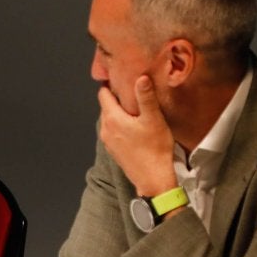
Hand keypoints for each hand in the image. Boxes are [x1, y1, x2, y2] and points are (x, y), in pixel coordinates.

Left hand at [97, 75, 176, 196]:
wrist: (152, 179)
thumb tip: (141, 77)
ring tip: (134, 107)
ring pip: (109, 119)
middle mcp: (105, 128)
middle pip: (106, 106)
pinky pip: (113, 131)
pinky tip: (133, 125)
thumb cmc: (154, 148)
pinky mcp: (113, 150)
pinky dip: (120, 124)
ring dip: (119, 112)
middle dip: (116, 97)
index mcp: (112, 118)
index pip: (103, 94)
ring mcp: (107, 141)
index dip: (110, 84)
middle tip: (132, 91)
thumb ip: (146, 97)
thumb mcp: (153, 119)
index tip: (121, 77)